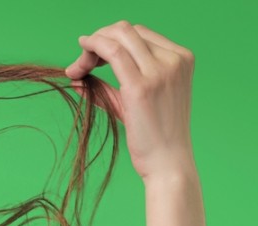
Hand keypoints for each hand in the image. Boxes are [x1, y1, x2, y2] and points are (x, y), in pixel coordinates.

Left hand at [65, 21, 195, 182]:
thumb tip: (77, 76)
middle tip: (79, 64)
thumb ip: (111, 85)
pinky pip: (112, 52)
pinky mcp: (141, 86)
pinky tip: (78, 64)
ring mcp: (160, 70)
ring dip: (91, 47)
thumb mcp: (136, 102)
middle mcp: (174, 59)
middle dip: (98, 40)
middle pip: (126, 30)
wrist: (168, 163)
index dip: (109, 40)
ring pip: (118, 36)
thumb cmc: (154, 136)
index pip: (139, 33)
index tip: (91, 60)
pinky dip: (91, 50)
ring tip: (77, 68)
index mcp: (181, 58)